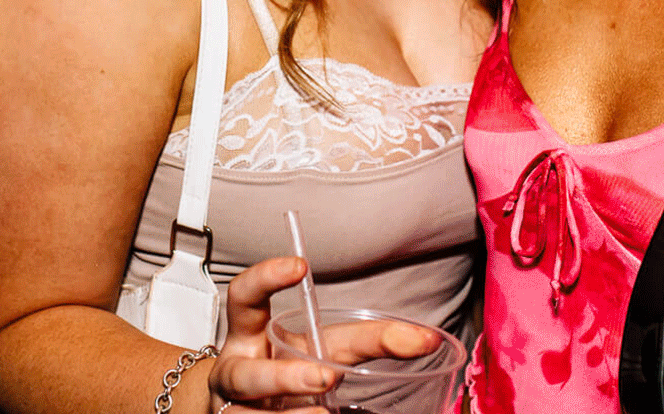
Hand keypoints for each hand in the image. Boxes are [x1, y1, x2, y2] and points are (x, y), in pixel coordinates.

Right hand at [207, 256, 442, 413]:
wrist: (252, 409)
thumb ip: (373, 341)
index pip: (244, 297)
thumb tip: (430, 340)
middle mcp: (234, 373)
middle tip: (327, 377)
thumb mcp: (331, 348)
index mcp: (251, 336)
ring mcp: (233, 412)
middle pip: (244, 373)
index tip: (301, 265)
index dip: (265, 277)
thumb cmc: (296, 369)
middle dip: (285, 377)